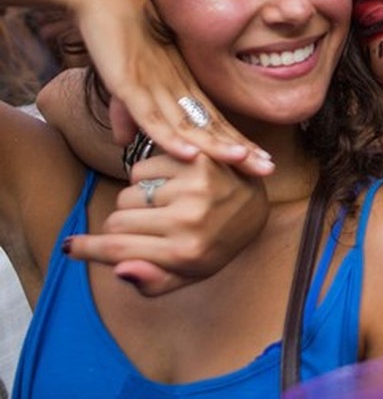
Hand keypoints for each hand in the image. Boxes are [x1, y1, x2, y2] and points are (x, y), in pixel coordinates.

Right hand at [64, 153, 268, 295]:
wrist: (253, 207)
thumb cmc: (215, 245)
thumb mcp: (189, 275)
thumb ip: (154, 282)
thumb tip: (119, 271)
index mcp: (186, 252)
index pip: (119, 249)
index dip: (88, 249)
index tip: (70, 247)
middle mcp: (190, 218)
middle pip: (117, 220)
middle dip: (121, 226)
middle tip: (144, 228)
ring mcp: (195, 186)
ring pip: (129, 192)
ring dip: (137, 201)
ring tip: (163, 207)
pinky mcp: (197, 159)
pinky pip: (143, 168)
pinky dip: (147, 178)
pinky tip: (170, 187)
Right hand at [68, 0, 273, 176]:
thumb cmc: (118, 35)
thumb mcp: (126, 82)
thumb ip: (127, 114)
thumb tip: (124, 141)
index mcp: (181, 86)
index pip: (214, 122)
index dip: (236, 144)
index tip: (260, 163)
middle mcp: (176, 88)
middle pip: (212, 125)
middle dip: (239, 149)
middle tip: (268, 168)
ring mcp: (156, 86)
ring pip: (190, 124)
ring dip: (216, 145)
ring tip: (242, 161)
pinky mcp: (131, 84)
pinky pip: (153, 116)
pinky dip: (170, 137)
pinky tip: (190, 155)